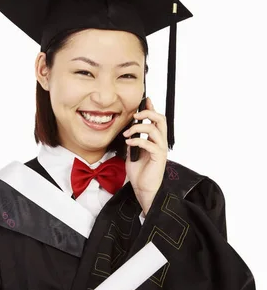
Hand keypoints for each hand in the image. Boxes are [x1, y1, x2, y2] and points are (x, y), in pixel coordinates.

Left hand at [123, 97, 167, 213]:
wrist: (143, 188)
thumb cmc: (139, 173)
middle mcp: (160, 142)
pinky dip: (137, 140)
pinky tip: (129, 143)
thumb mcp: (132, 153)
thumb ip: (133, 142)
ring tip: (127, 134)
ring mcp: (161, 149)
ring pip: (155, 129)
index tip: (145, 100)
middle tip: (135, 116)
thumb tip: (129, 133)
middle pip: (160, 119)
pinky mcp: (159, 157)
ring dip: (138, 128)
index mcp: (155, 140)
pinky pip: (149, 143)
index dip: (152, 108)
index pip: (156, 120)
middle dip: (147, 113)